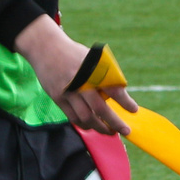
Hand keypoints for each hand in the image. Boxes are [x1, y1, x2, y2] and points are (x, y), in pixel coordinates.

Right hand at [14, 15, 134, 135]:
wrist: (45, 48)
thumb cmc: (73, 54)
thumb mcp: (92, 58)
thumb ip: (103, 75)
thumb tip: (118, 94)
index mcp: (93, 70)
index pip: (113, 89)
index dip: (125, 101)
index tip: (134, 110)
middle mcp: (80, 82)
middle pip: (100, 108)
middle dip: (114, 122)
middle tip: (125, 130)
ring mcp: (68, 92)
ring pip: (86, 117)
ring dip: (100, 127)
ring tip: (109, 131)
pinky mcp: (58, 98)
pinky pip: (73, 117)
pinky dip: (84, 124)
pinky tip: (92, 126)